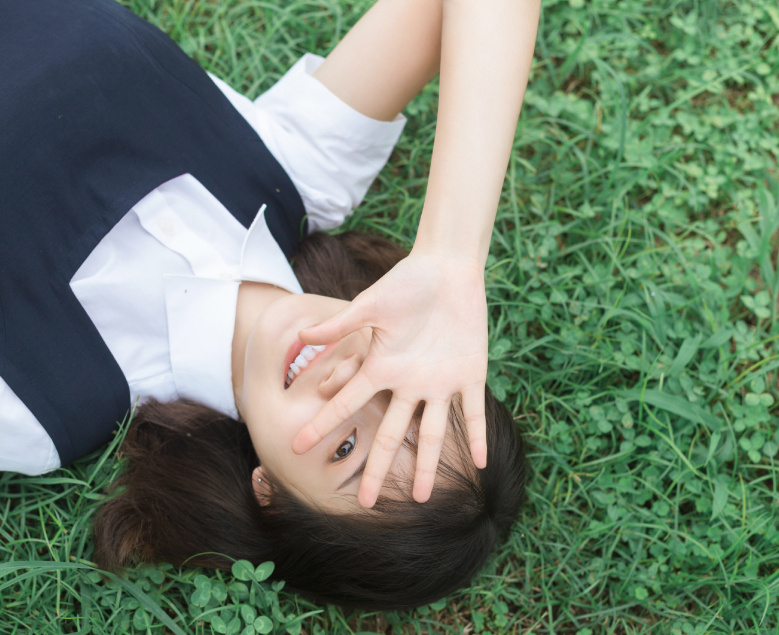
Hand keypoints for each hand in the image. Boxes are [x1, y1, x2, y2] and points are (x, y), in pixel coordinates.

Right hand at [292, 250, 488, 507]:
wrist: (446, 269)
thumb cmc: (405, 282)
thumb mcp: (370, 305)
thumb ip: (341, 325)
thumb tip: (301, 334)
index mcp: (381, 368)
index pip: (346, 404)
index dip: (323, 425)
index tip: (298, 447)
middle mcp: (408, 383)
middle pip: (388, 434)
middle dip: (376, 468)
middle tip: (365, 503)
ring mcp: (439, 382)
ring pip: (431, 433)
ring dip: (426, 464)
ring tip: (419, 497)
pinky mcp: (469, 374)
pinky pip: (473, 411)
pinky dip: (478, 435)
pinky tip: (480, 463)